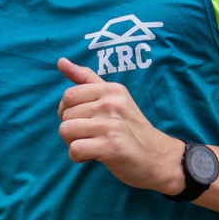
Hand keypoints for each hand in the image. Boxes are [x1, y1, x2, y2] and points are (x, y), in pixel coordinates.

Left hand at [56, 58, 184, 194]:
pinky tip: (93, 156)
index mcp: (112, 90)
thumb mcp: (114, 98)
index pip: (69, 95)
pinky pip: (74, 149)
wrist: (158, 158)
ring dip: (74, 143)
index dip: (68, 112)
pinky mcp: (111, 146)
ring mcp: (112, 125)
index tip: (84, 120)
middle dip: (72, 130)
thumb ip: (87, 79)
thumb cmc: (131, 129)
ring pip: (66, 131)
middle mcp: (112, 104)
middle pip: (65, 115)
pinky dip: (79, 157)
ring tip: (93, 145)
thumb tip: (60, 61)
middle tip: (93, 136)